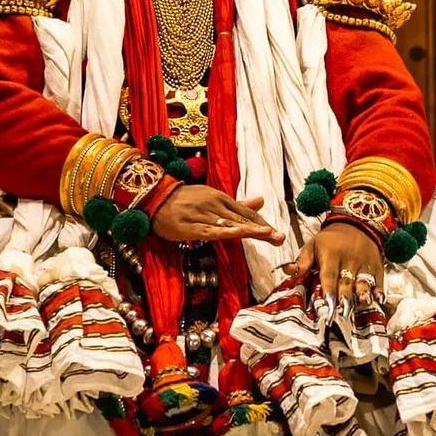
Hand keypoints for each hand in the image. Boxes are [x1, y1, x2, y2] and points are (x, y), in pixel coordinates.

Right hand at [151, 186, 285, 245]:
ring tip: (269, 236)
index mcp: (221, 198)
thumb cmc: (184, 200)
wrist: (154, 199)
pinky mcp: (191, 227)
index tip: (277, 233)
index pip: (246, 212)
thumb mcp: (213, 198)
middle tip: (281, 238)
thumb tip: (262, 200)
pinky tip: (240, 235)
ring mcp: (203, 216)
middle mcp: (214, 205)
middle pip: (242, 219)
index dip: (262, 222)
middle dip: (262, 229)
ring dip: (250, 231)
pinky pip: (212, 231)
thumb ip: (238, 203)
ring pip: (230, 225)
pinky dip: (228, 232)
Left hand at [283, 222, 382, 318]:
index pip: (329, 278)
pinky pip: (378, 282)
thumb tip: (288, 271)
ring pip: (364, 284)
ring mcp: (365, 265)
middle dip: (345, 301)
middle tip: (341, 316)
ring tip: (362, 303)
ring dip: (363, 295)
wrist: (357, 223)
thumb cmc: (331, 239)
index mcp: (331, 256)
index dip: (329, 293)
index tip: (328, 307)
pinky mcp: (377, 268)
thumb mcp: (313, 245)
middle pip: (347, 285)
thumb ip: (302, 261)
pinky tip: (378, 299)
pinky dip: (378, 291)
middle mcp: (349, 262)